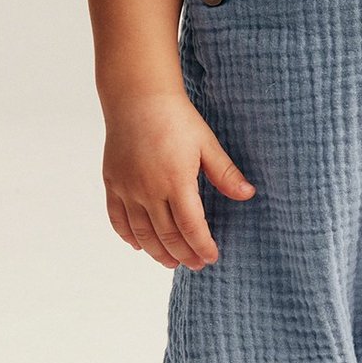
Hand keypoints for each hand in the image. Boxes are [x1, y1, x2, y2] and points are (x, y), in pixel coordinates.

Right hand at [102, 91, 255, 269]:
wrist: (137, 98)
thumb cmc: (176, 118)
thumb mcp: (207, 143)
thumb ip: (225, 173)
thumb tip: (248, 194)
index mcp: (176, 180)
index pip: (191, 227)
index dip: (202, 247)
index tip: (211, 257)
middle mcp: (149, 189)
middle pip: (167, 236)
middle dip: (183, 255)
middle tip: (195, 265)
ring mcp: (127, 188)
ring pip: (142, 233)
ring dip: (157, 252)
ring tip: (170, 262)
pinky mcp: (112, 183)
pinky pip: (117, 219)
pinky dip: (128, 236)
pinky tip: (140, 245)